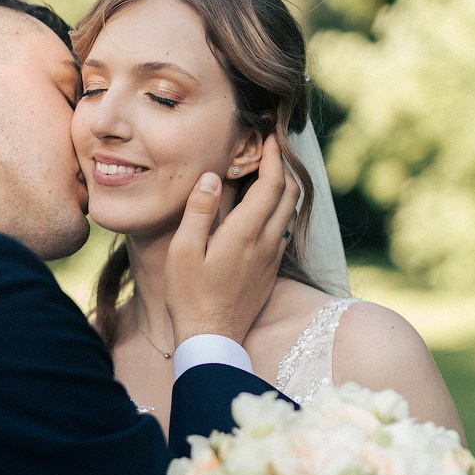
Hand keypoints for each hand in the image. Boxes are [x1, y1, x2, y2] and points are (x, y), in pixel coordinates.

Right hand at [164, 135, 298, 346]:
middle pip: (290, 194)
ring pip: (291, 213)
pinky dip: (282, 210)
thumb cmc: (189, 296)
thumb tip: (212, 177)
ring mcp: (272, 259)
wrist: (212, 339)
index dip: (274, 155)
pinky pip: (284, 231)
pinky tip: (266, 210)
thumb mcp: (183, 251)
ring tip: (271, 172)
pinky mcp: (270, 272)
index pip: (272, 183)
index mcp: (246, 233)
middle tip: (272, 147)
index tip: (269, 135)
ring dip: (286, 188)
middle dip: (285, 165)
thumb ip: (199, 211)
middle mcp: (267, 243)